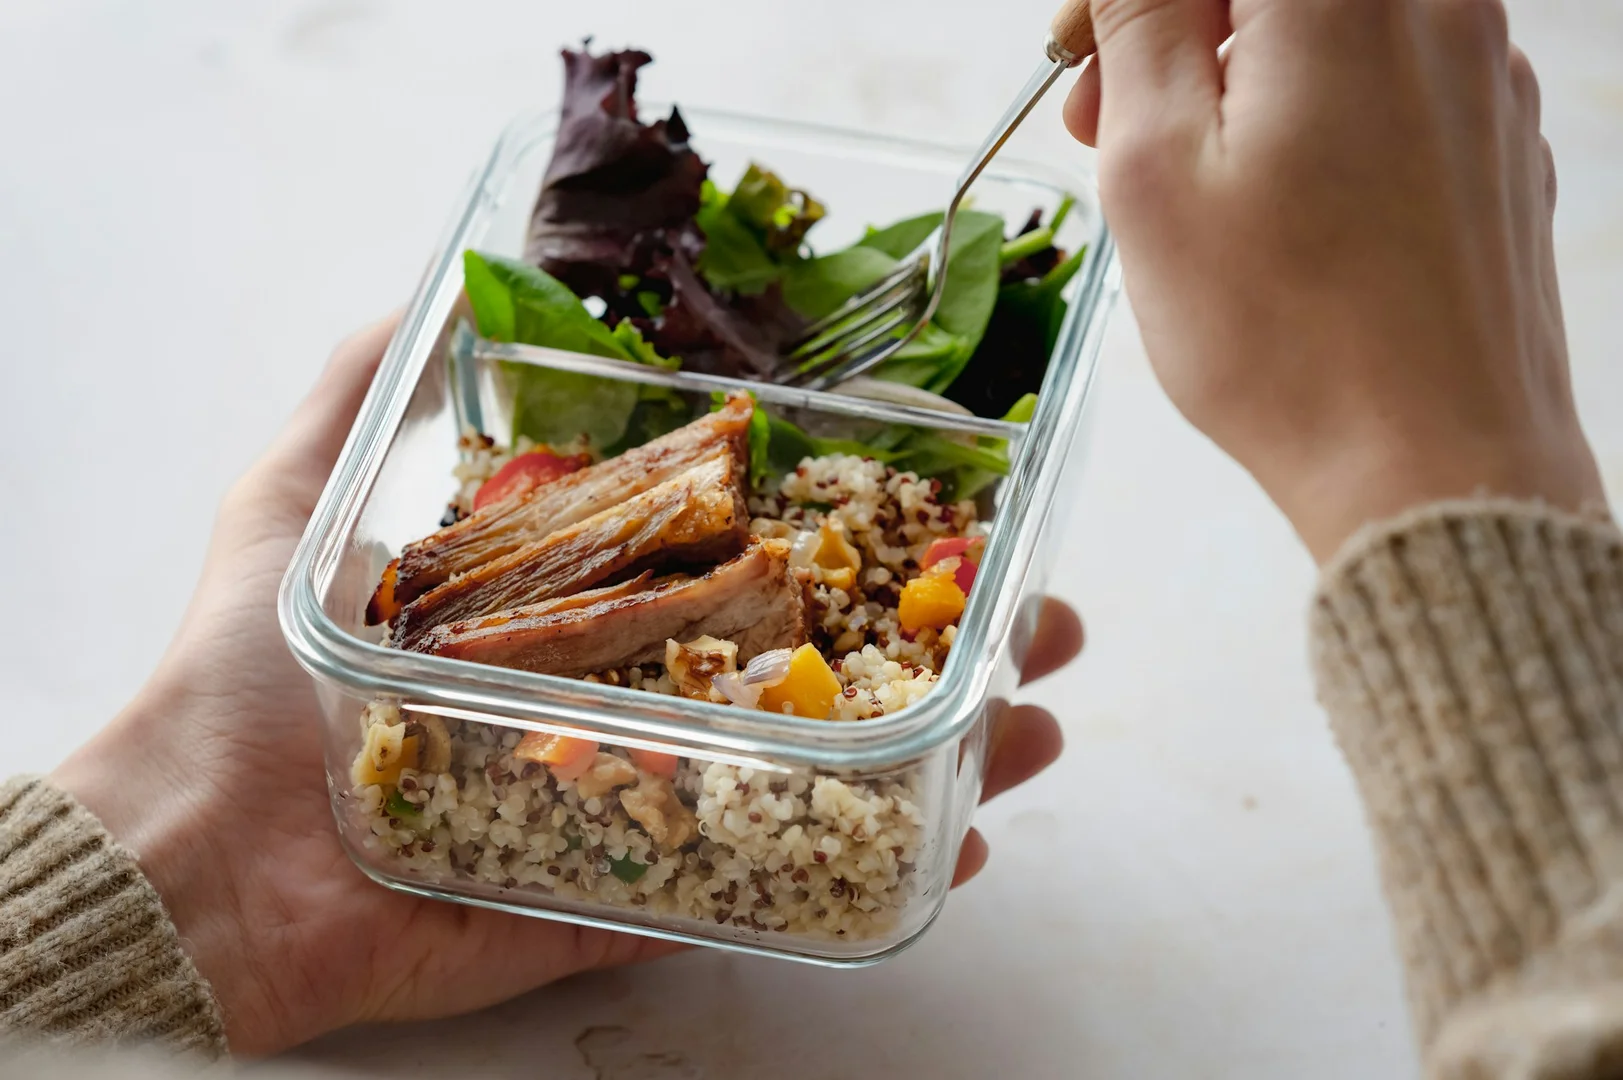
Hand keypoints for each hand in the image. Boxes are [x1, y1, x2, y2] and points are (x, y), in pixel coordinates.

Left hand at [50, 317, 1078, 1054]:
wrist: (200, 858)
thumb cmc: (249, 675)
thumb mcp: (300, 500)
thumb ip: (361, 400)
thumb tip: (417, 297)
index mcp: (577, 612)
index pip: (745, 565)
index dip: (851, 540)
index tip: (948, 513)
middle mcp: (623, 705)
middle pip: (810, 672)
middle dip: (937, 649)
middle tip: (1034, 626)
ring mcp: (637, 809)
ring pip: (816, 780)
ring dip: (940, 757)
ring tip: (1031, 731)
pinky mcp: (623, 902)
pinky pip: (758, 891)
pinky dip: (859, 877)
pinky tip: (952, 846)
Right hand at [1065, 0, 1605, 560]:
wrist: (1436, 466)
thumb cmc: (1288, 341)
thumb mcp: (1157, 169)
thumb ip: (1139, 22)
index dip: (1124, 1)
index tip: (1081, 54)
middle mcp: (1434, 6)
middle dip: (1177, 27)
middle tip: (1105, 118)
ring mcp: (1485, 70)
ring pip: (1329, 20)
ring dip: (1240, 68)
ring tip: (1189, 177)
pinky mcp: (1500, 138)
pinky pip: (1388, 75)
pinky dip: (1315, 106)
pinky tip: (1277, 205)